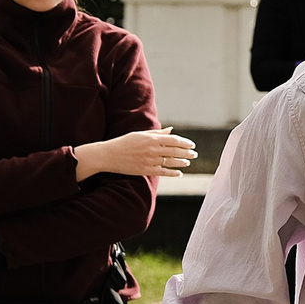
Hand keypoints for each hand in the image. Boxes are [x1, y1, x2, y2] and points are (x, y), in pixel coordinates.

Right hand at [78, 129, 198, 179]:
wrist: (109, 155)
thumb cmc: (124, 142)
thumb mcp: (140, 134)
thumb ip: (157, 133)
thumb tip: (171, 130)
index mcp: (151, 138)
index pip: (173, 140)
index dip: (184, 142)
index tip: (191, 144)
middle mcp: (152, 149)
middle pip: (175, 151)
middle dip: (186, 152)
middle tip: (195, 154)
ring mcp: (150, 160)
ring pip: (170, 162)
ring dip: (182, 162)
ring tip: (188, 162)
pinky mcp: (146, 170)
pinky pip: (163, 172)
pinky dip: (172, 173)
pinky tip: (179, 173)